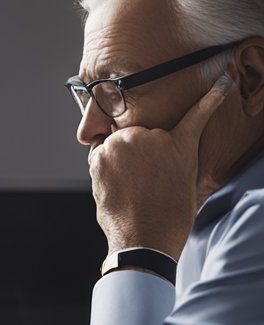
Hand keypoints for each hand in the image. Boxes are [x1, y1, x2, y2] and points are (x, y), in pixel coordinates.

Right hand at [89, 74, 234, 259]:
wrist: (143, 241)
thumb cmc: (122, 221)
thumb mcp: (100, 193)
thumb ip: (106, 168)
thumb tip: (119, 160)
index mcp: (102, 152)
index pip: (113, 144)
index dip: (122, 161)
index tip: (128, 175)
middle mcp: (125, 140)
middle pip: (136, 136)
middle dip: (141, 158)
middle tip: (145, 185)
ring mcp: (153, 141)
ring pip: (159, 135)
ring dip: (162, 155)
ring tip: (160, 183)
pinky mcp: (180, 147)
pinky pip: (197, 117)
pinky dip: (212, 99)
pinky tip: (223, 83)